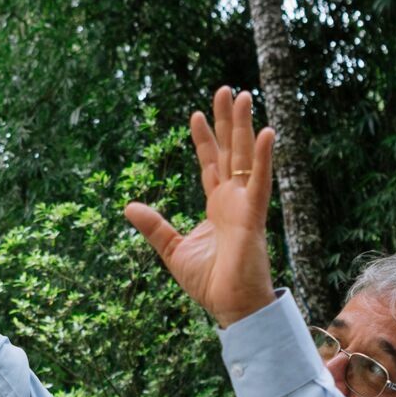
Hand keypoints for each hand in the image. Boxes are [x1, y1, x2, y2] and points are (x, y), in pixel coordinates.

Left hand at [124, 86, 276, 326]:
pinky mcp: (255, 216)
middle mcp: (234, 200)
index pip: (211, 164)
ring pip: (246, 157)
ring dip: (245, 126)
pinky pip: (261, 181)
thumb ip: (154, 226)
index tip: (196, 114)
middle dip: (228, 121)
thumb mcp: (172, 250)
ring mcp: (246, 205)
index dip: (205, 139)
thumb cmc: (209, 283)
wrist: (231, 307)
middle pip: (231, 151)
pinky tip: (266, 131)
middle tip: (227, 89)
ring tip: (243, 95)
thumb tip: (129, 206)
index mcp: (217, 207)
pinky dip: (264, 157)